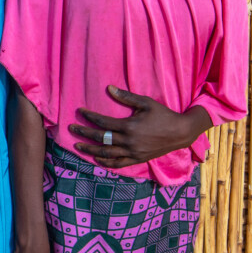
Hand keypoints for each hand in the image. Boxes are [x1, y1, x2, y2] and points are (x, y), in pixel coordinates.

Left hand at [68, 87, 211, 167]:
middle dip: (84, 133)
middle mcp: (129, 142)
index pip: (103, 123)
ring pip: (106, 154)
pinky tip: (97, 160)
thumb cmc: (163, 115)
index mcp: (129, 126)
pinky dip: (106, 163)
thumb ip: (126, 97)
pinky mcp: (137, 160)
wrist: (180, 133)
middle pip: (101, 138)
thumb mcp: (145, 103)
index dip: (90, 117)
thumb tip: (109, 88)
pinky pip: (118, 164)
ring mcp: (133, 153)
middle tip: (71, 129)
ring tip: (78, 146)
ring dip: (90, 150)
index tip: (80, 112)